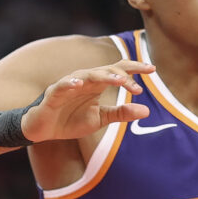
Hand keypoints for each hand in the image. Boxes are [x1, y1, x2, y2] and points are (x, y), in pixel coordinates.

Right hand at [21, 60, 155, 141]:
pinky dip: (70, 83)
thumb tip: (147, 110)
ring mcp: (69, 85)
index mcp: (97, 84)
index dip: (135, 69)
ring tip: (118, 80)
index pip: (118, 71)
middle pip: (106, 71)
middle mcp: (85, 80)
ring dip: (103, 76)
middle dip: (122, 75)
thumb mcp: (101, 119)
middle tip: (136, 86)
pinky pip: (62, 86)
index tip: (153, 69)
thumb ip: (122, 114)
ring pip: (87, 75)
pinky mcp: (53, 94)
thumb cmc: (72, 120)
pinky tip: (78, 84)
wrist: (44, 129)